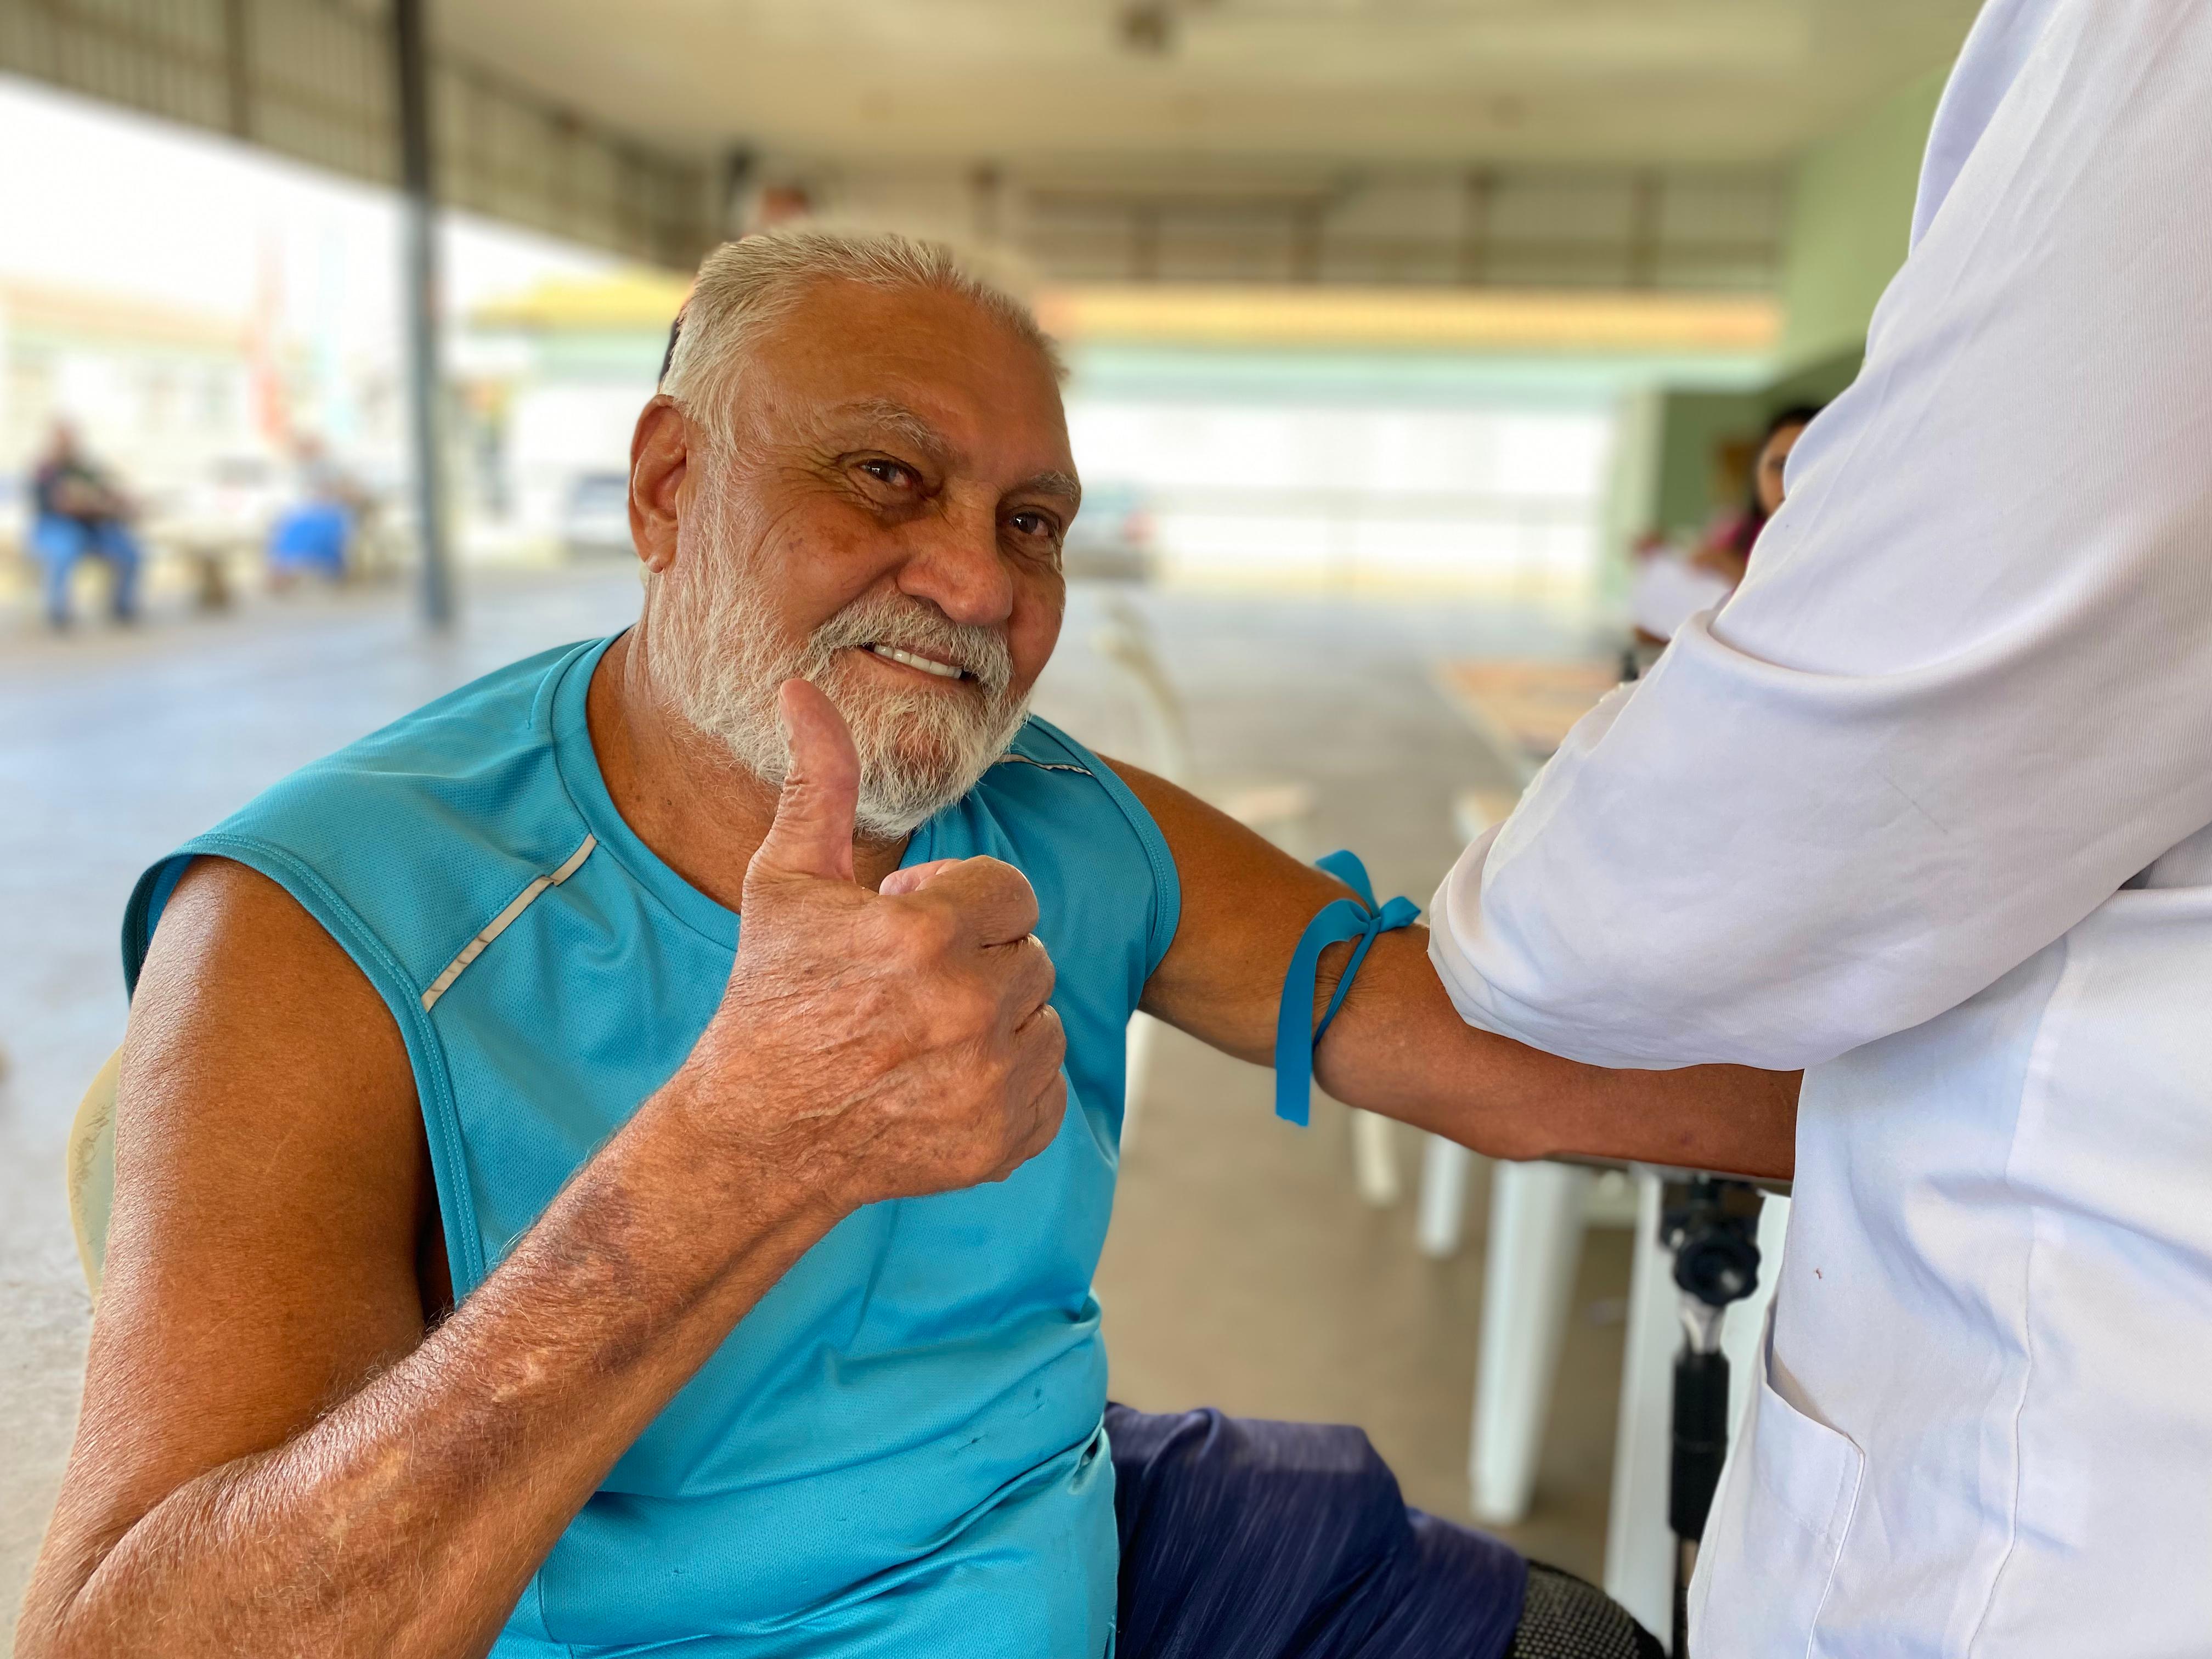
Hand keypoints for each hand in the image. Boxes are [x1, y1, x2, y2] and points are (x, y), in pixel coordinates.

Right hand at [673, 679, 1066, 1218]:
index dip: (961, 905)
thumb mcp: (786, 881)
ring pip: (1044, 1017)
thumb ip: (820, 783)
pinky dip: (1009, 1083)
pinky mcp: (1003, 1139)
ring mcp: (989, 1081)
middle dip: (979, 960)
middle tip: (909, 987)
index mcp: (924, 934)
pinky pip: (1048, 1083)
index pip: (1012, 892)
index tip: (909, 927)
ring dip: (998, 1019)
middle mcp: (968, 1007)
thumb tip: (803, 690)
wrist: (757, 1135)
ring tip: (925, 1033)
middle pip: (1028, 953)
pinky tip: (942, 1081)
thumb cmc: (771, 998)